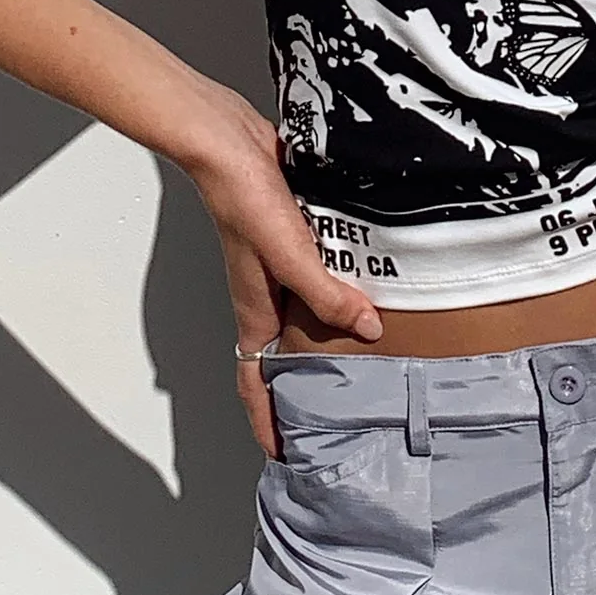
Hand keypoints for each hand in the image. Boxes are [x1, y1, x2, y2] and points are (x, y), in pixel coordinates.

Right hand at [180, 84, 383, 460]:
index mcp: (255, 310)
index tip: (284, 454)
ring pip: (305, 312)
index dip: (266, 420)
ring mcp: (278, 263)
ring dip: (329, 333)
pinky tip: (367, 279)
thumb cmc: (241, 198)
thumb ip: (325, 294)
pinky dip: (338, 285)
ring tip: (366, 351)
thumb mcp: (288, 254)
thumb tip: (369, 329)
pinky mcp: (293, 233)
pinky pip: (318, 272)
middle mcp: (265, 293)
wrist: (227, 140)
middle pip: (284, 353)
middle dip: (304, 387)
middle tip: (339, 410)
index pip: (255, 382)